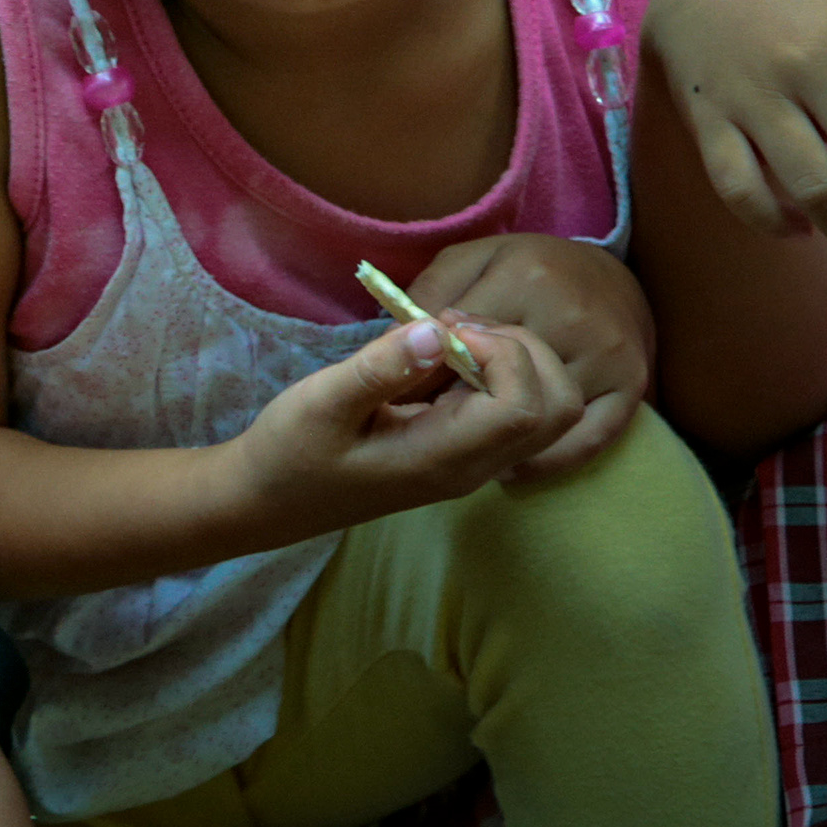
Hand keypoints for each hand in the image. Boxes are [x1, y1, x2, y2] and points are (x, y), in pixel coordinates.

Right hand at [230, 317, 581, 541]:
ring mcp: (473, 463)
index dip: (503, 353)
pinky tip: (443, 353)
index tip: (445, 328)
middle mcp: (474, 466)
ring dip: (515, 358)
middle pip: (558, 408)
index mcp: (445, 459)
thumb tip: (437, 330)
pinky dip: (497, 370)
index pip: (524, 406)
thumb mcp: (319, 404)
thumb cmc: (289, 454)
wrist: (268, 501)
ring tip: (451, 334)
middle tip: (460, 324)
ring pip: (547, 410)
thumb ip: (380, 368)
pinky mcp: (463, 451)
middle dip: (525, 350)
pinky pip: (514, 409)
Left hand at [408, 234, 650, 482]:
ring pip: (538, 417)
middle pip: (499, 381)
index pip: (459, 341)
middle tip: (439, 404)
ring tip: (472, 426)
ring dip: (497, 434)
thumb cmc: (524, 267)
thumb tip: (401, 343)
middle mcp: (571, 317)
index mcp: (525, 278)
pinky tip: (508, 460)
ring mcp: (606, 355)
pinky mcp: (629, 387)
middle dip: (458, 400)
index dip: (424, 367)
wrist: (605, 273)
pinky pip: (583, 443)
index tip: (408, 378)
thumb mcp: (467, 261)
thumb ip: (428, 294)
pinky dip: (543, 462)